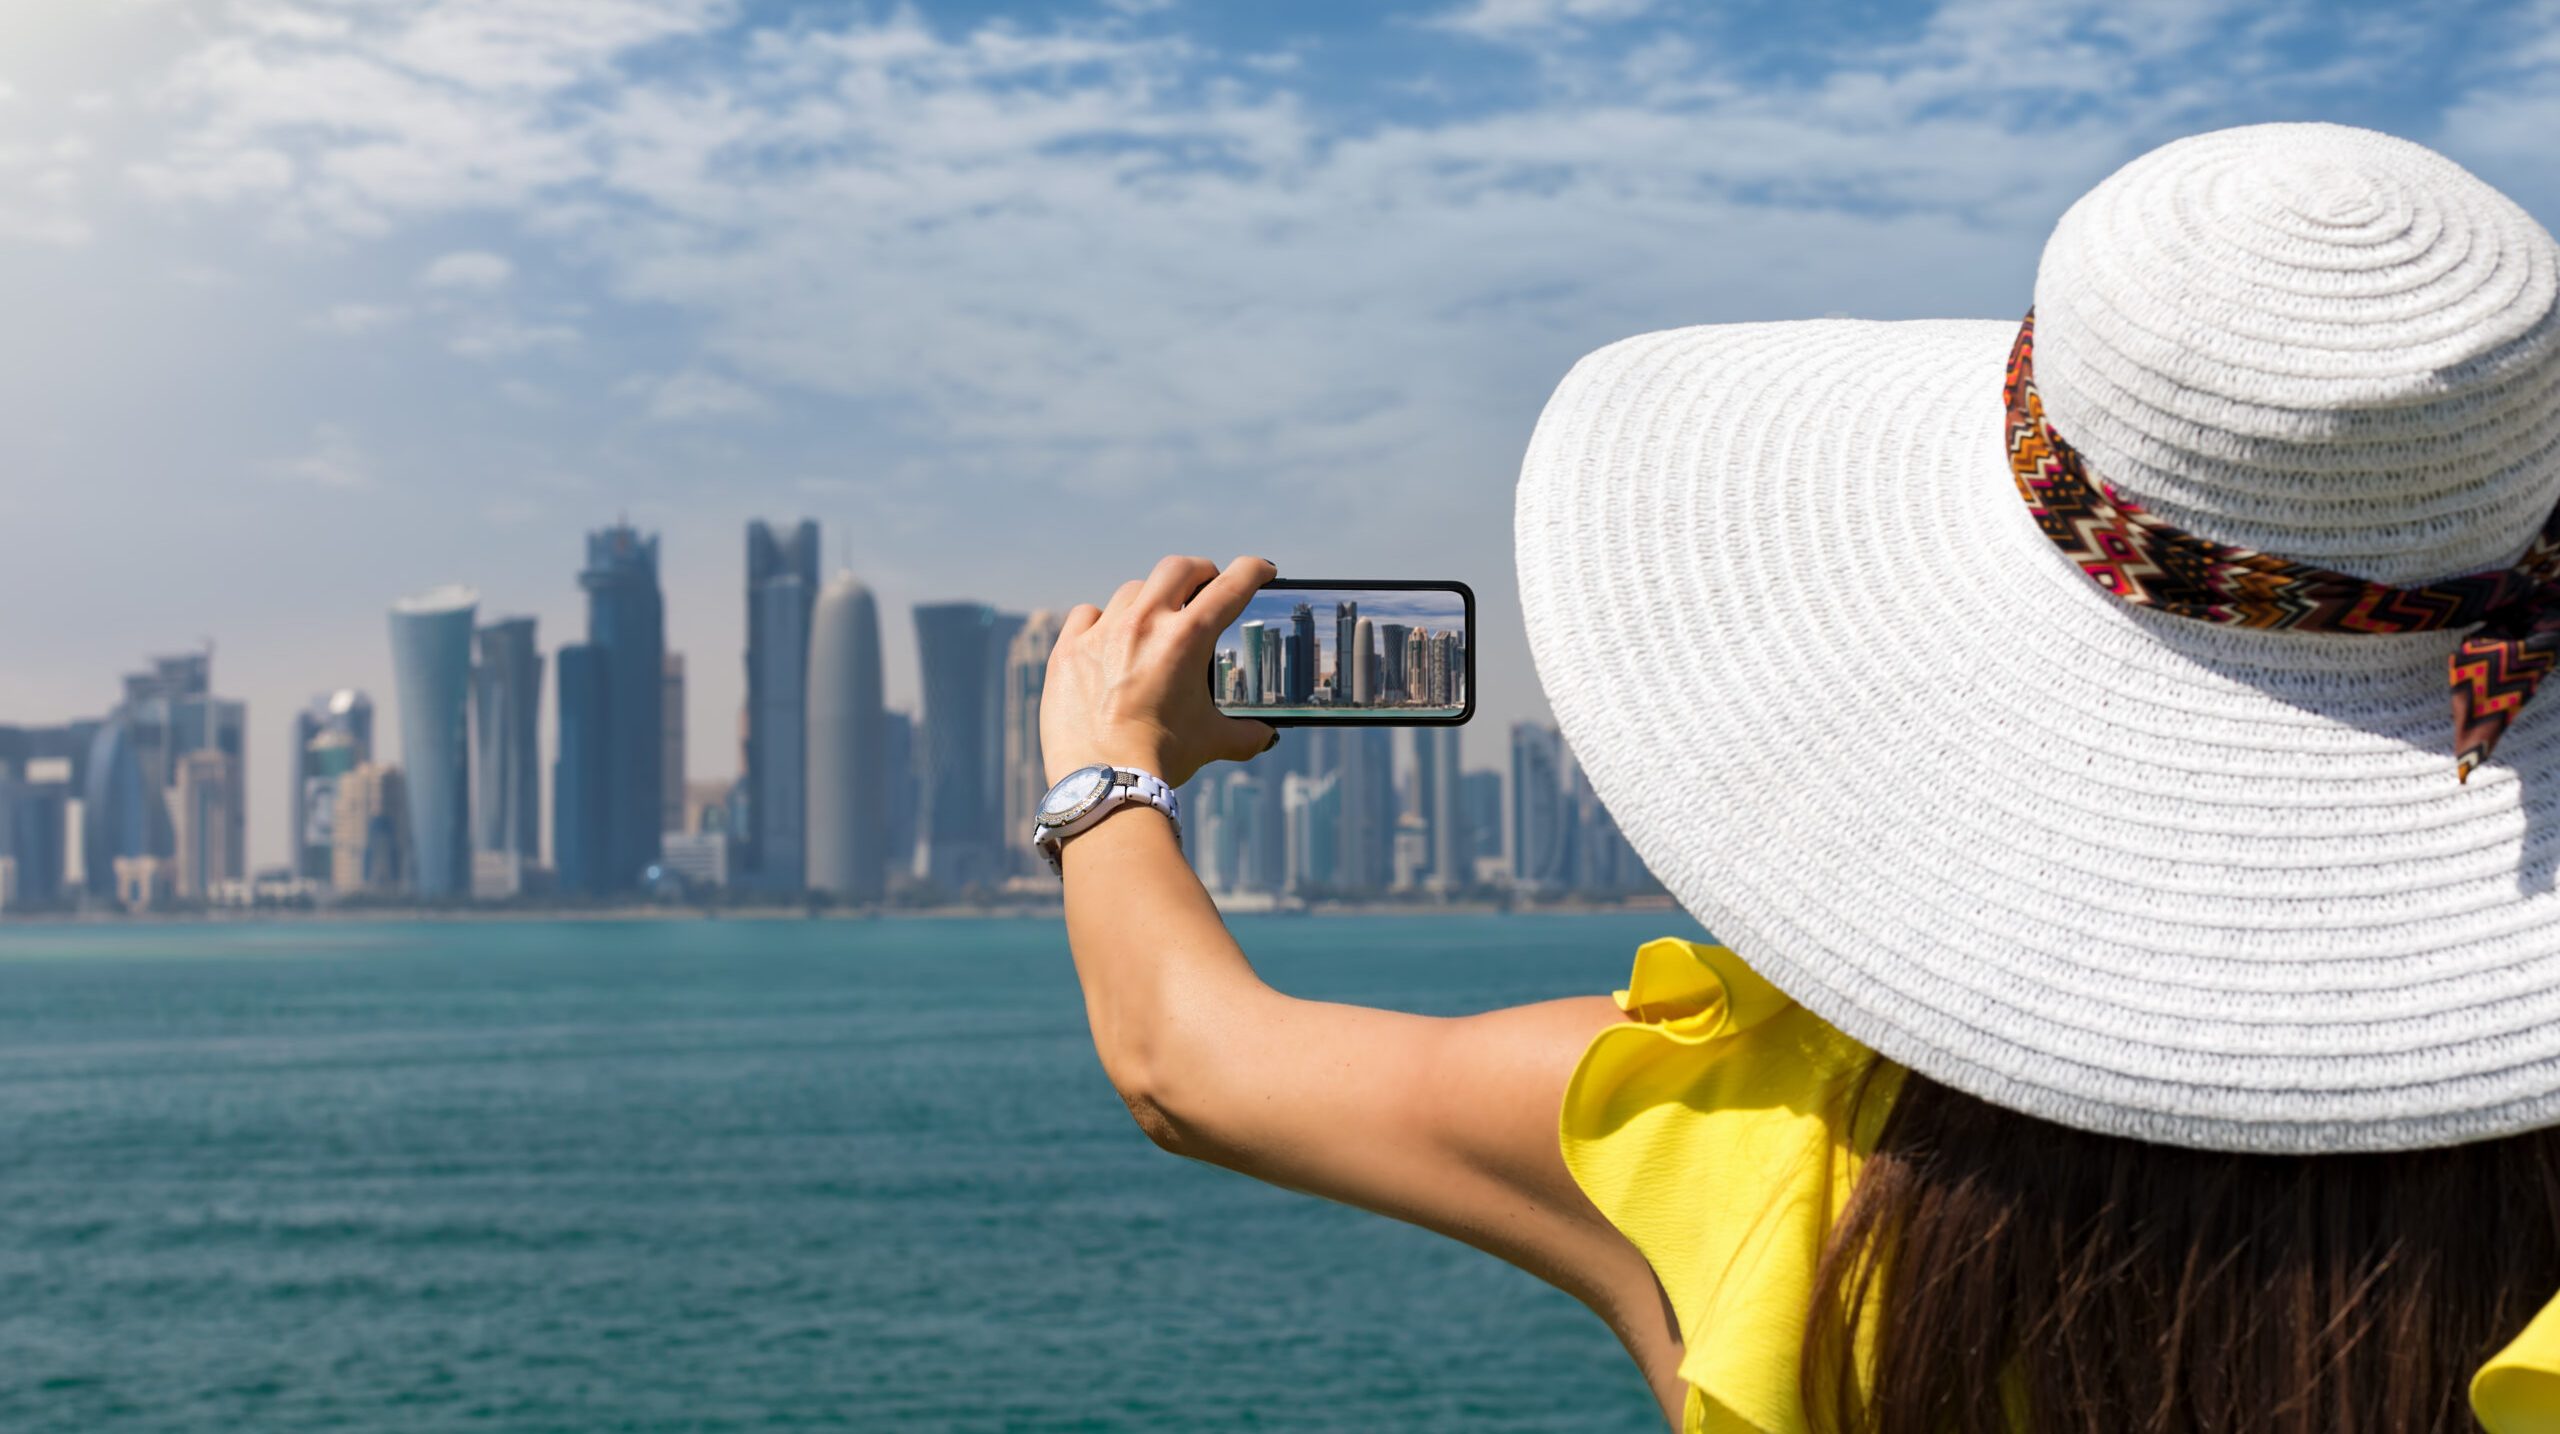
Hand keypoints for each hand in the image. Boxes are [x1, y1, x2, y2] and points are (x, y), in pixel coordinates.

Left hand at [1043, 555, 1279, 788]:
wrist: (1103, 781)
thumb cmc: (1161, 758)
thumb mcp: (1211, 742)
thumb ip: (1245, 735)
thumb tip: (1266, 737)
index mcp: (1188, 638)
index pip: (1231, 586)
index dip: (1253, 571)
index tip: (1262, 570)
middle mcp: (1145, 623)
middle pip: (1178, 569)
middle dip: (1200, 572)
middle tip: (1206, 584)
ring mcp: (1102, 633)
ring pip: (1132, 591)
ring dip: (1151, 599)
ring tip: (1155, 618)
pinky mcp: (1068, 650)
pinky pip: (1086, 614)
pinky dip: (1101, 621)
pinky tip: (1107, 637)